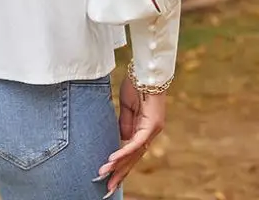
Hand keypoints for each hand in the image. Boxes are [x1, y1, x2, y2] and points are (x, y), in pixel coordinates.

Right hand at [96, 79, 166, 196]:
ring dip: (118, 165)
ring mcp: (152, 130)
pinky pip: (135, 142)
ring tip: (105, 176)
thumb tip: (122, 140)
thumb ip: (125, 123)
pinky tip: (112, 159)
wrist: (147, 69)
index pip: (132, 152)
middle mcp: (150, 132)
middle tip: (107, 188)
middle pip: (133, 158)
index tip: (109, 176)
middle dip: (119, 173)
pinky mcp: (151, 125)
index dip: (121, 165)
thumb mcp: (128, 106)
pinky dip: (123, 151)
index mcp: (144, 128)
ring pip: (134, 153)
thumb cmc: (137, 83)